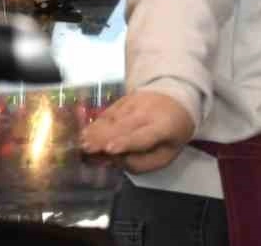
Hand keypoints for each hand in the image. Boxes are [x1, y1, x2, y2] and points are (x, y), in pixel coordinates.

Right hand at [81, 90, 196, 173]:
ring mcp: (138, 102)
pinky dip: (98, 121)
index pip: (143, 136)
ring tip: (82, 141)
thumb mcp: (165, 155)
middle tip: (85, 148)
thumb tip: (117, 161)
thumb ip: (142, 163)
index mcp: (164, 127)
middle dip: (104, 137)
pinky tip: (87, 131)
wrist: (178, 101)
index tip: (109, 149)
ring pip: (114, 117)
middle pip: (124, 125)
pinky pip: (110, 110)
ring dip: (97, 129)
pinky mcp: (127, 98)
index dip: (126, 142)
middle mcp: (150, 112)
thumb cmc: (171, 134)